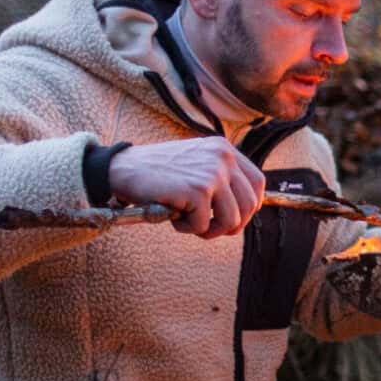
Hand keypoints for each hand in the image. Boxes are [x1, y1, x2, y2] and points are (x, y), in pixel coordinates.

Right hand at [108, 138, 264, 238]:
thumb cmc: (158, 172)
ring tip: (190, 224)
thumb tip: (245, 209)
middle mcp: (222, 158)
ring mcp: (212, 173)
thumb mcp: (196, 163)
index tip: (235, 217)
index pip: (257, 182)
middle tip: (210, 229)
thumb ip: (220, 177)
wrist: (123, 168)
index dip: (250, 205)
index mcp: (224, 149)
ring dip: (211, 230)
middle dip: (232, 225)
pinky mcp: (197, 191)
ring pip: (232, 219)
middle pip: (250, 205)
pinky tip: (173, 218)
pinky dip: (188, 229)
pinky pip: (204, 225)